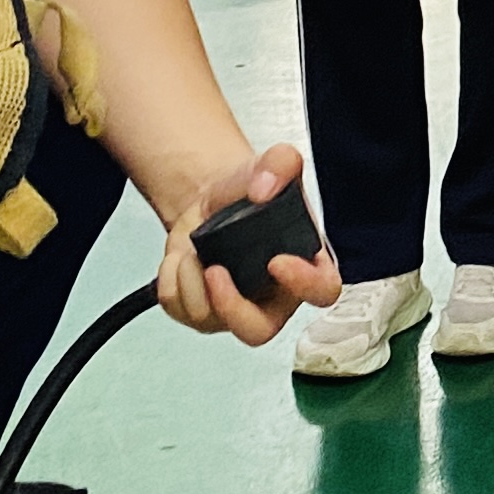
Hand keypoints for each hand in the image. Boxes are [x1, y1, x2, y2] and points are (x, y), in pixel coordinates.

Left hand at [155, 144, 341, 341]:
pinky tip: (184, 258)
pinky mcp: (201, 310)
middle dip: (231, 308)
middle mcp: (272, 295)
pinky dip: (172, 278)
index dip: (303, 284)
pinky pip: (178, 308)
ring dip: (192, 279)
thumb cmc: (253, 191)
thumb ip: (281, 162)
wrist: (214, 199)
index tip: (276, 261)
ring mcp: (234, 308)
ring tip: (195, 248)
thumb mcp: (275, 162)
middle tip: (215, 272)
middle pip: (259, 331)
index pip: (321, 292)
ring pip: (209, 319)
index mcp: (305, 265)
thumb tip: (263, 189)